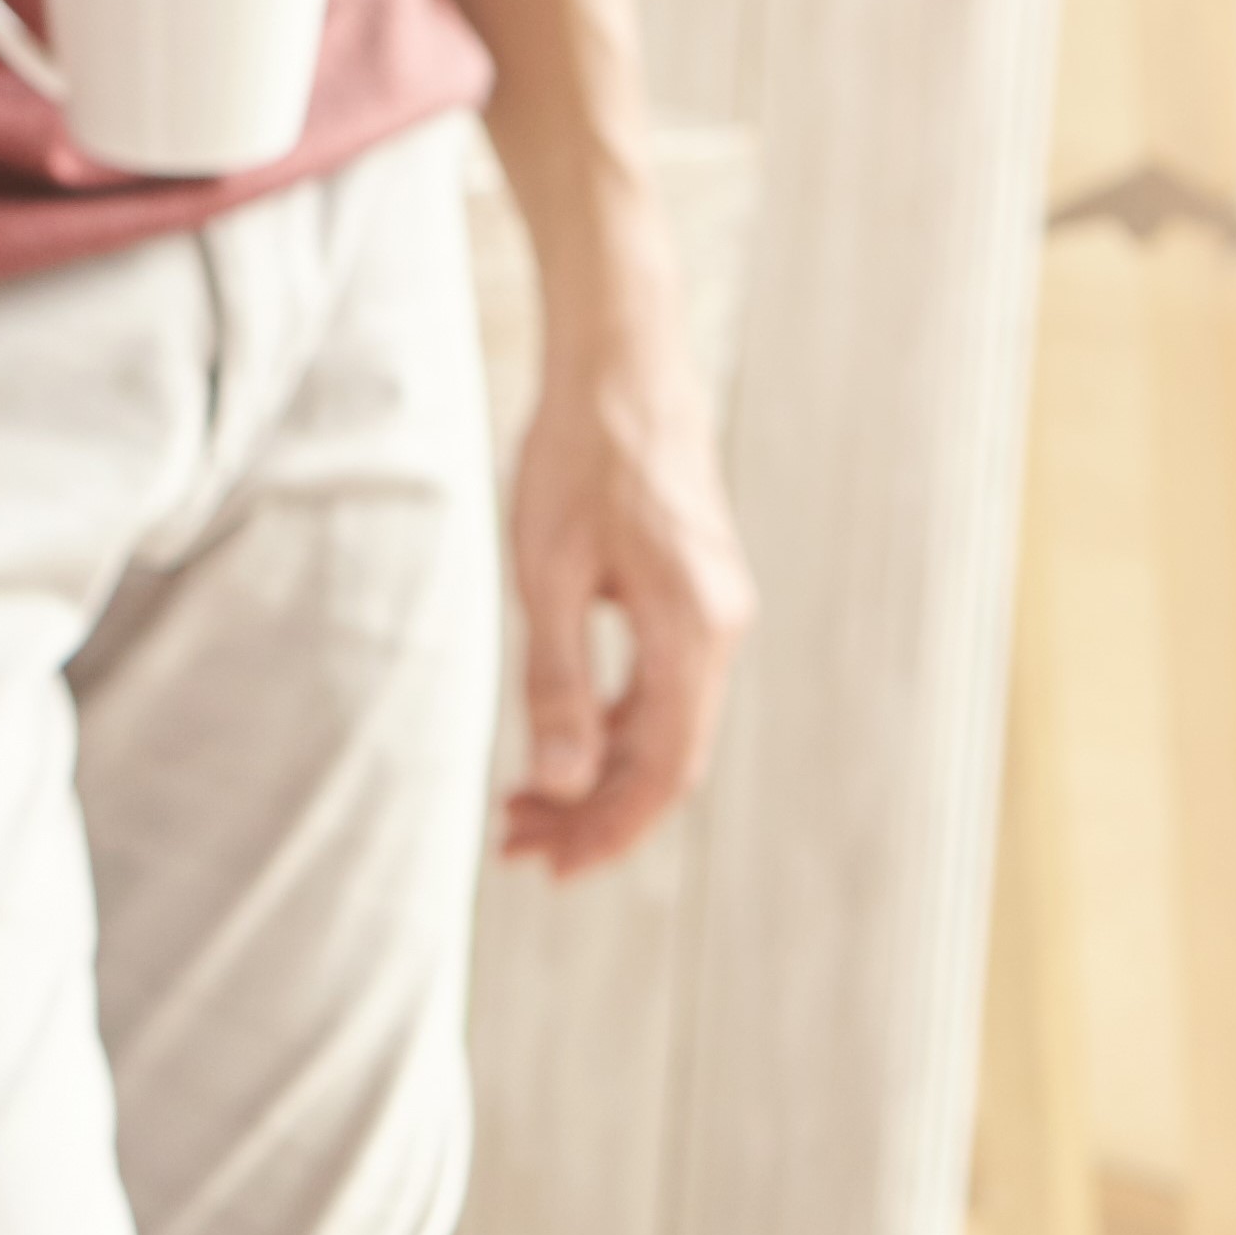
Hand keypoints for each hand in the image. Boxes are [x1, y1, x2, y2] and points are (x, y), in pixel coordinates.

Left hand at [501, 298, 752, 872]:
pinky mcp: (694, 595)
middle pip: (666, 760)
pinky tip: (558, 745)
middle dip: (593, 815)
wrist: (622, 365)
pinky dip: (610, 728)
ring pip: (663, 727)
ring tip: (520, 809)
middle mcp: (720, 629)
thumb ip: (556, 682)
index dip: (608, 831)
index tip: (548, 869)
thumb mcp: (547, 575)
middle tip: (514, 848)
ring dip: (597, 775)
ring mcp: (714, 612)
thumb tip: (559, 786)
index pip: (663, 770)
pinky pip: (662, 688)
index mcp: (694, 631)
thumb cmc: (575, 459)